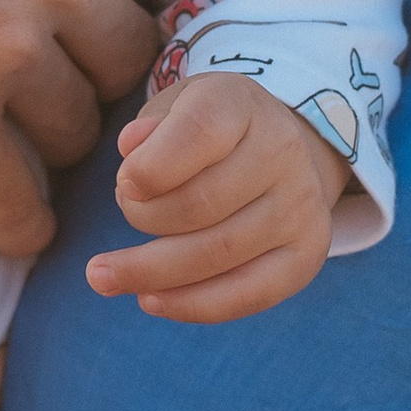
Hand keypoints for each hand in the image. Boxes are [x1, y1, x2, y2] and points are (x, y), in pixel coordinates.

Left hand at [85, 73, 352, 323]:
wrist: (280, 149)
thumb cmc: (208, 131)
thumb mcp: (176, 108)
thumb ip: (150, 127)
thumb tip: (132, 147)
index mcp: (241, 105)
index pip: (199, 133)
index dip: (152, 167)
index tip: (125, 183)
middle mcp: (282, 152)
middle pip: (200, 204)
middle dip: (142, 220)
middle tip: (121, 217)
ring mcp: (301, 206)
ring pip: (217, 255)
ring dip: (150, 273)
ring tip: (104, 276)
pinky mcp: (306, 253)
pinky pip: (248, 294)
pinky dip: (191, 305)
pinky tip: (151, 300)